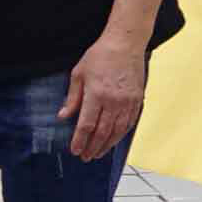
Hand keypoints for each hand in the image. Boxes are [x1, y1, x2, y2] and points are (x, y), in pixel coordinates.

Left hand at [61, 33, 150, 160]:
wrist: (125, 44)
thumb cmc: (100, 56)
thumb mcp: (78, 74)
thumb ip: (72, 98)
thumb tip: (63, 116)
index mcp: (96, 94)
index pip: (87, 124)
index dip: (80, 140)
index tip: (75, 150)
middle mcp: (114, 101)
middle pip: (103, 131)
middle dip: (93, 147)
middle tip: (86, 157)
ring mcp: (127, 101)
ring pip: (118, 130)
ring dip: (108, 144)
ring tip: (99, 153)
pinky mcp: (137, 99)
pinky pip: (129, 122)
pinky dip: (121, 134)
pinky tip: (115, 140)